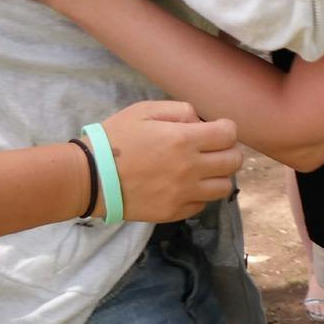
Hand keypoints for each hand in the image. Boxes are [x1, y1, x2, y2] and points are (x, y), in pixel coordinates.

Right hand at [92, 100, 241, 222]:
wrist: (90, 177)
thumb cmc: (115, 139)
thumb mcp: (144, 110)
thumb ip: (179, 110)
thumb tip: (201, 122)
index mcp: (184, 140)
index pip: (229, 134)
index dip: (226, 129)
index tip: (216, 130)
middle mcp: (190, 168)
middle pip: (234, 162)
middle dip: (229, 151)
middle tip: (214, 149)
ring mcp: (183, 193)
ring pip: (225, 187)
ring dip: (219, 175)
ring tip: (204, 169)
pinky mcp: (174, 212)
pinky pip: (202, 204)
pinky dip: (200, 194)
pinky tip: (186, 185)